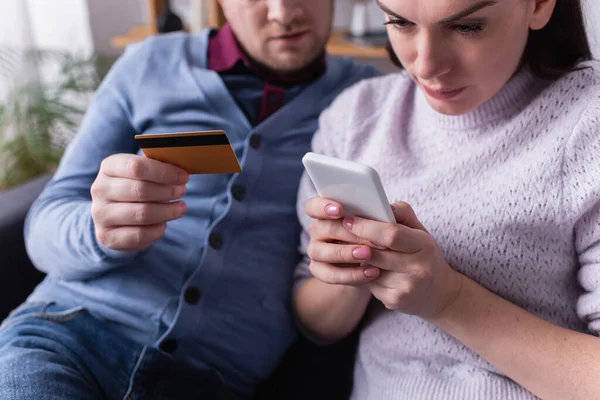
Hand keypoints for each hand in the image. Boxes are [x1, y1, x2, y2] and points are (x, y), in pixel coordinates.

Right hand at [90, 154, 188, 251]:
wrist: (110, 215)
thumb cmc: (133, 187)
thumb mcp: (141, 172)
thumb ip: (158, 169)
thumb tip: (181, 174)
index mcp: (108, 167)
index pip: (137, 167)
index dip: (164, 173)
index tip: (183, 177)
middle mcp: (100, 189)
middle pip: (141, 190)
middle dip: (168, 192)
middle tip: (182, 192)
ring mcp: (101, 214)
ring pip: (142, 213)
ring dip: (167, 211)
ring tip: (180, 208)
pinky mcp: (107, 236)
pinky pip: (139, 235)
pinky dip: (157, 230)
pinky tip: (163, 224)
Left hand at [305, 198, 462, 318]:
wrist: (440, 293)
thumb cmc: (424, 255)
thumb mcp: (421, 233)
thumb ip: (403, 214)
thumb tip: (384, 204)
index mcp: (424, 245)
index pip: (391, 234)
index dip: (366, 227)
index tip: (348, 219)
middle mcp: (419, 268)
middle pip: (376, 253)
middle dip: (353, 241)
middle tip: (337, 231)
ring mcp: (407, 287)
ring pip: (368, 269)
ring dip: (354, 258)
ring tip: (346, 246)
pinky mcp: (396, 300)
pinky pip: (369, 284)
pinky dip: (360, 274)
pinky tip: (358, 266)